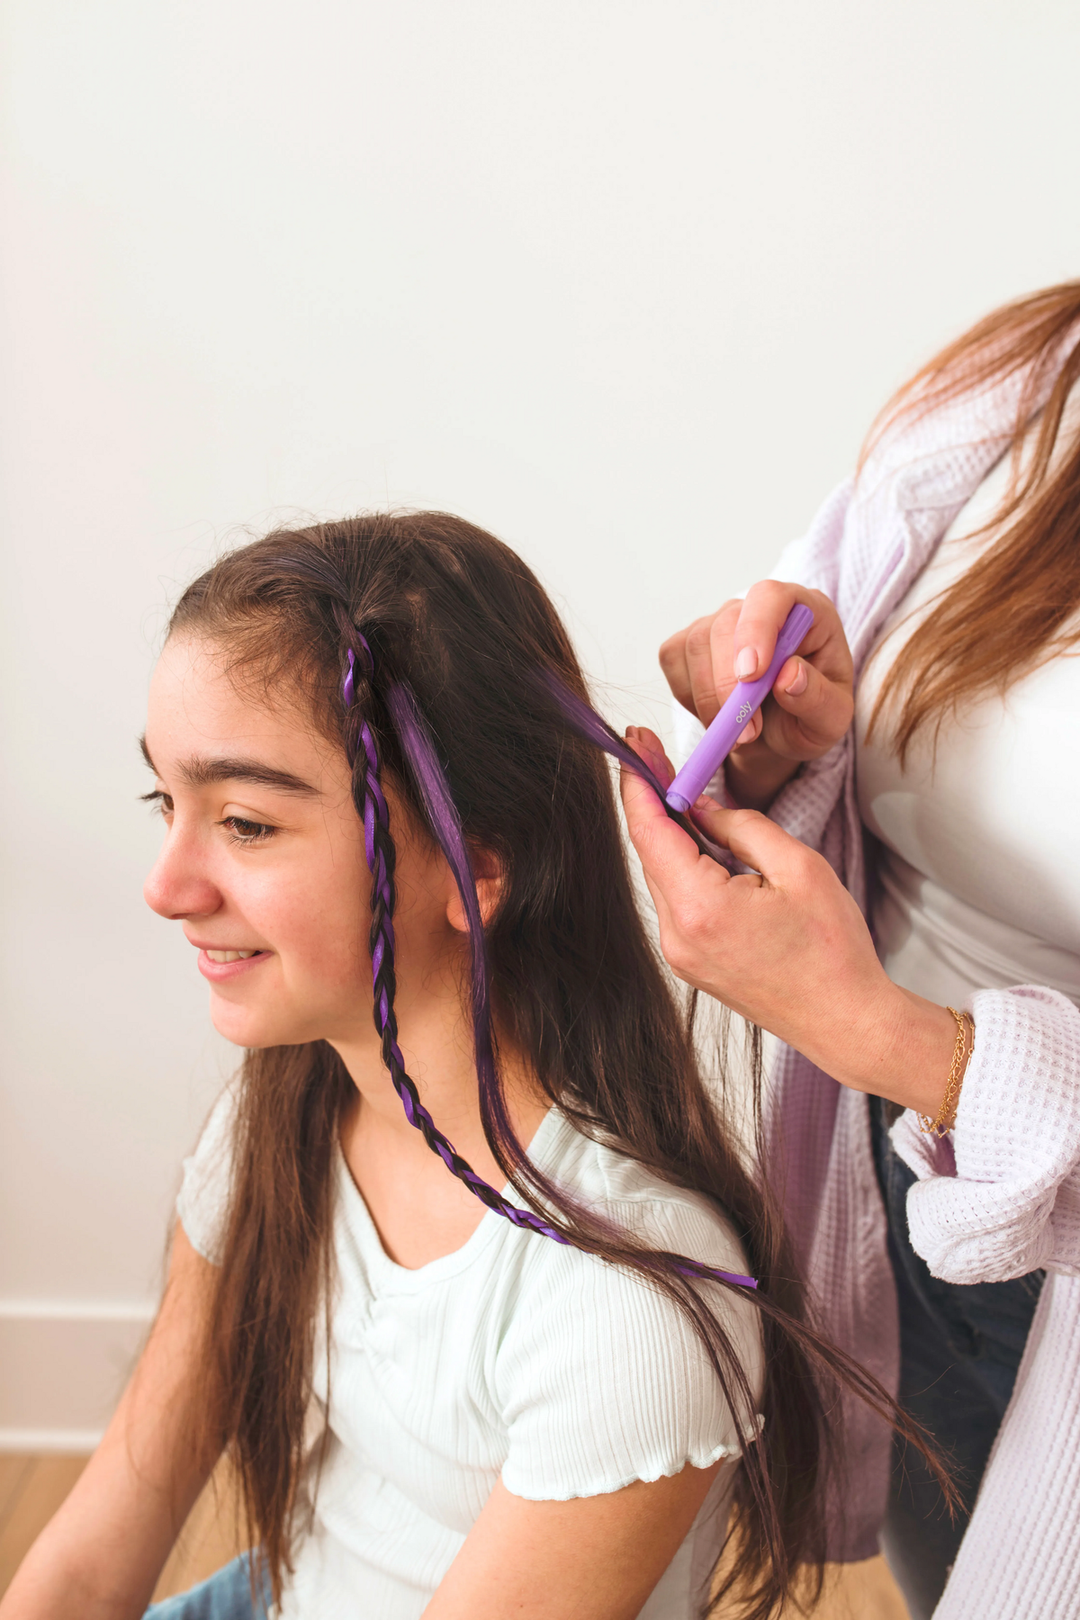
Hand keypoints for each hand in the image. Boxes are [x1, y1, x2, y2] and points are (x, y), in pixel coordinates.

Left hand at [620, 729, 957, 1117]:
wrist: (846, 1022)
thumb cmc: (832, 951)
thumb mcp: (798, 867)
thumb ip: (741, 826)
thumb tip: (701, 806)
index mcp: (700, 908)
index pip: (649, 831)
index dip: (639, 781)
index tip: (636, 742)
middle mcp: (677, 935)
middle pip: (651, 851)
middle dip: (656, 801)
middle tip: (664, 757)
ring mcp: (680, 955)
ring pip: (664, 875)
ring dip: (674, 836)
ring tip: (698, 803)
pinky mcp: (690, 963)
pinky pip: (677, 901)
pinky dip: (686, 868)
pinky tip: (708, 849)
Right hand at [659, 582, 853, 809]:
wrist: (777, 735)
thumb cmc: (808, 717)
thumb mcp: (832, 719)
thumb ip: (819, 698)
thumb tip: (789, 675)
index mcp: (805, 613)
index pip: (771, 597)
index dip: (756, 630)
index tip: (751, 676)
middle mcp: (759, 609)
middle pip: (725, 623)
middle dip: (727, 682)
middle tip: (747, 732)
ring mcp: (720, 622)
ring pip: (695, 644)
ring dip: (708, 698)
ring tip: (738, 733)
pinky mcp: (690, 642)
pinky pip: (674, 661)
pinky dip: (689, 697)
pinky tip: (715, 714)